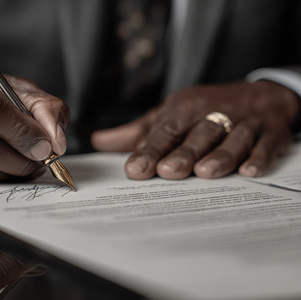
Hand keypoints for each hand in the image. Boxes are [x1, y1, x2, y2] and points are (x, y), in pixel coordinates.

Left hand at [92, 81, 299, 179]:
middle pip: (197, 135)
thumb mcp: (169, 114)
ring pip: (231, 139)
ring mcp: (244, 122)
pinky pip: (264, 145)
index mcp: (185, 109)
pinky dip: (258, 157)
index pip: (166, 131)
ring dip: (219, 155)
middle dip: (184, 153)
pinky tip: (248, 171)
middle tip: (168, 172)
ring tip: (205, 173)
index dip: (151, 150)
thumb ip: (137, 132)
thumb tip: (98, 141)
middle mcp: (213, 113)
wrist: (259, 96)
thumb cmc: (204, 109)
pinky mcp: (269, 132)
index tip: (135, 170)